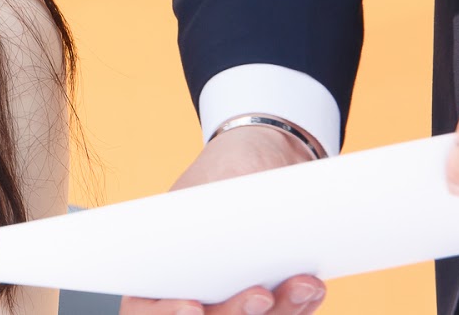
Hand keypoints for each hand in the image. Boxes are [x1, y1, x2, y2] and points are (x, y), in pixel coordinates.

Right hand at [119, 126, 326, 314]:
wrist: (265, 159)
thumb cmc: (227, 167)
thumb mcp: (211, 181)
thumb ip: (212, 210)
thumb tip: (229, 236)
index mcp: (157, 265)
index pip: (146, 308)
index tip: (193, 306)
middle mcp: (193, 290)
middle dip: (235, 313)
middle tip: (260, 296)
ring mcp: (233, 298)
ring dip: (280, 312)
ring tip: (303, 285)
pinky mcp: (270, 300)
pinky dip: (298, 306)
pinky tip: (311, 288)